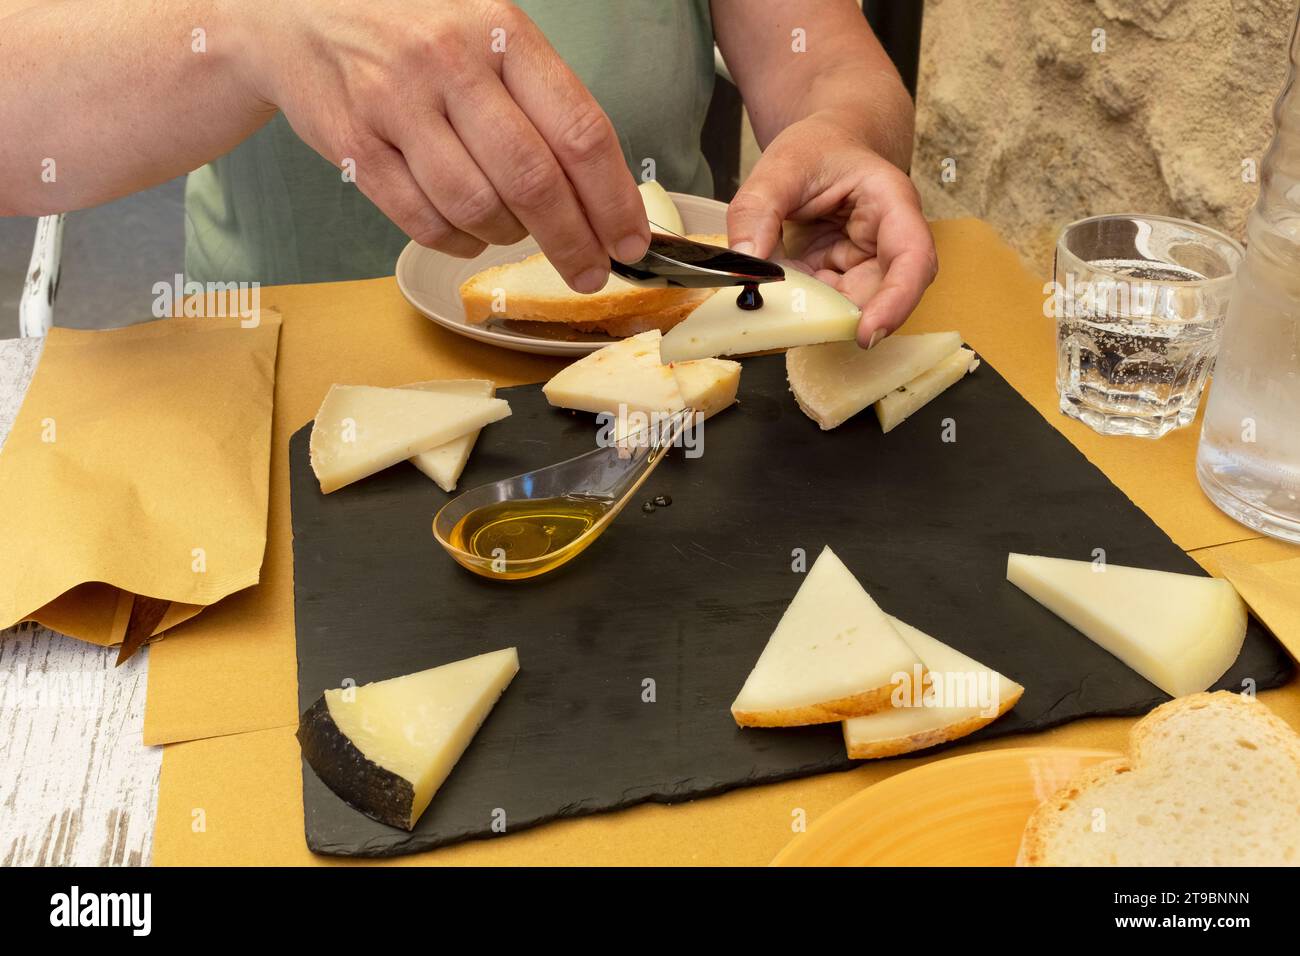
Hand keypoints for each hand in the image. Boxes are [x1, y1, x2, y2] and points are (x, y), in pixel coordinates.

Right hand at [244, 0, 648, 291]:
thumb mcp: (487, 38)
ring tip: (513, 230)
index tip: (631, 243)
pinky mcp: (353, 146)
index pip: (579, 130)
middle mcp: (449, 62)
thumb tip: (603, 197)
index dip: (613, 200)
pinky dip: (458, 241)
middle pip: (533, 180)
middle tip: (589, 273)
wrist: (300, 14)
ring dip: (507, 236)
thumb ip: (543, 105)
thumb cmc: (415, 36)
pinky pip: (424, 223)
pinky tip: (468, 231)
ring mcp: (395, 104)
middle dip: (573, 241)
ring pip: (477, 208)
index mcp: (500, 31)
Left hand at [726, 112, 937, 346]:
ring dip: (813, 311)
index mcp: (891, 204)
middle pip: (882, 295)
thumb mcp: (781, 166)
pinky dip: (797, 303)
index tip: (867, 334)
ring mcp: (865, 263)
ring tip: (776, 301)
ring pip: (848, 305)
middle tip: (793, 324)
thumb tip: (745, 261)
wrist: (823, 145)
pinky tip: (774, 292)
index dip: (897, 302)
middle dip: (839, 315)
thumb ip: (758, 209)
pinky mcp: (841, 276)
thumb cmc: (818, 147)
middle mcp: (887, 241)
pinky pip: (823, 301)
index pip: (913, 259)